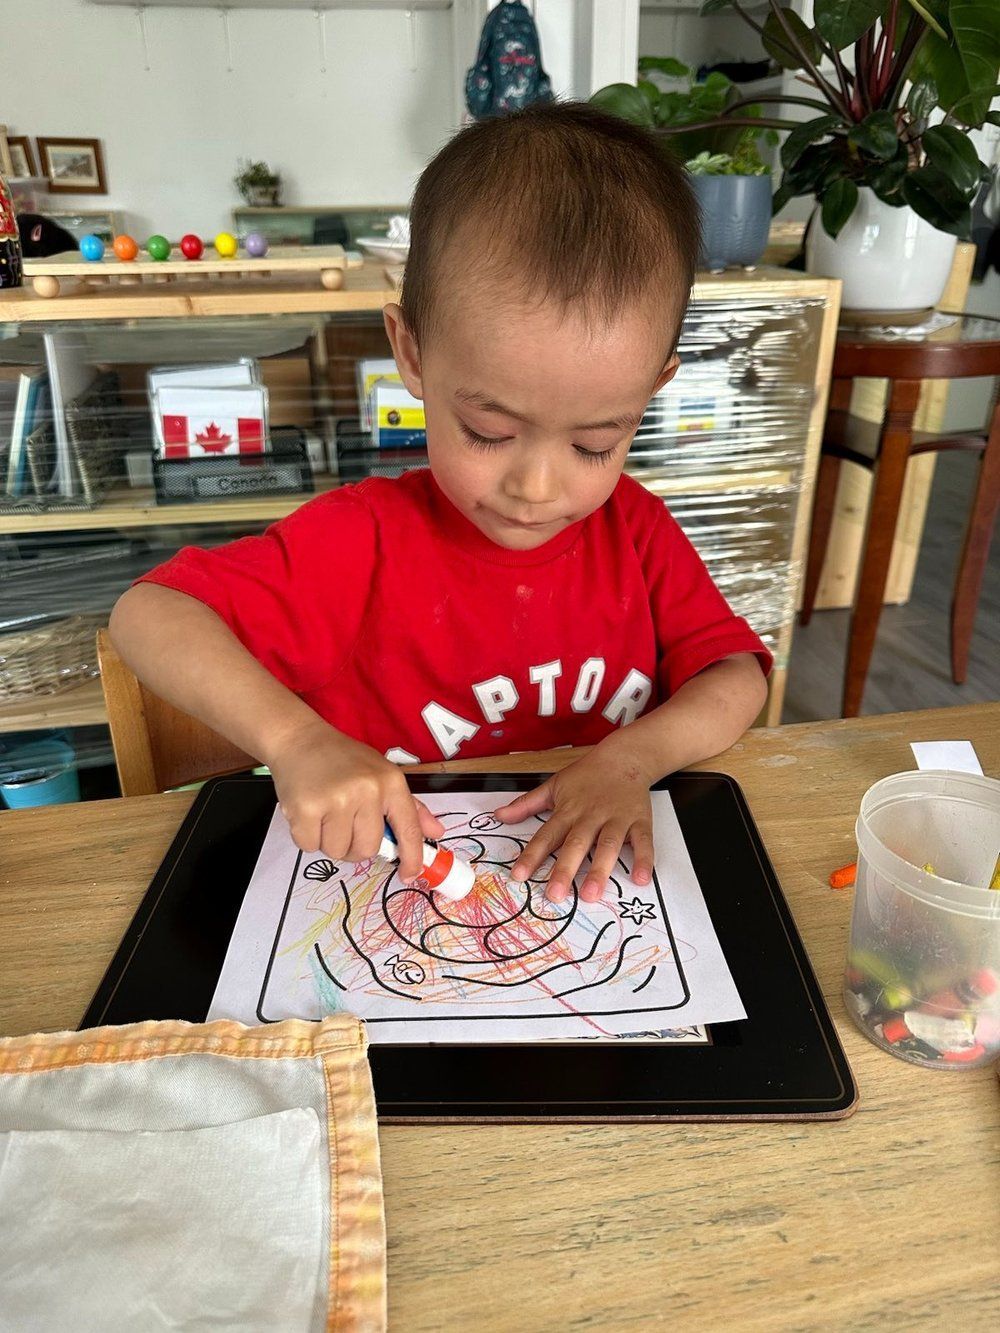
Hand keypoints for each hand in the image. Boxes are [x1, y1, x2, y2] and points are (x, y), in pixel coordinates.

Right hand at [265, 718, 442, 879]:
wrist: (299, 738)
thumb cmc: (343, 759)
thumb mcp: (382, 774)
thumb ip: (409, 806)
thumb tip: (436, 831)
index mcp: (390, 782)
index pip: (408, 829)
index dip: (412, 857)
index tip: (410, 875)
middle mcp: (367, 790)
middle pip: (367, 849)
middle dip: (354, 846)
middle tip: (343, 824)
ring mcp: (336, 799)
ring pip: (337, 851)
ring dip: (328, 841)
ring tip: (323, 813)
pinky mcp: (306, 808)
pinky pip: (310, 846)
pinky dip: (306, 836)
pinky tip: (307, 812)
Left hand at [494, 742, 654, 903]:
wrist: (625, 757)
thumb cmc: (587, 774)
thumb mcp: (554, 785)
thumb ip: (526, 804)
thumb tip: (498, 815)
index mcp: (568, 811)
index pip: (546, 836)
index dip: (531, 856)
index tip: (518, 875)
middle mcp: (591, 817)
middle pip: (576, 845)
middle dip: (564, 870)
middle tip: (555, 895)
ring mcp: (616, 819)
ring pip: (608, 846)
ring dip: (600, 870)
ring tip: (591, 894)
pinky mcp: (639, 821)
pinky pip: (643, 842)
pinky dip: (644, 860)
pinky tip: (641, 879)